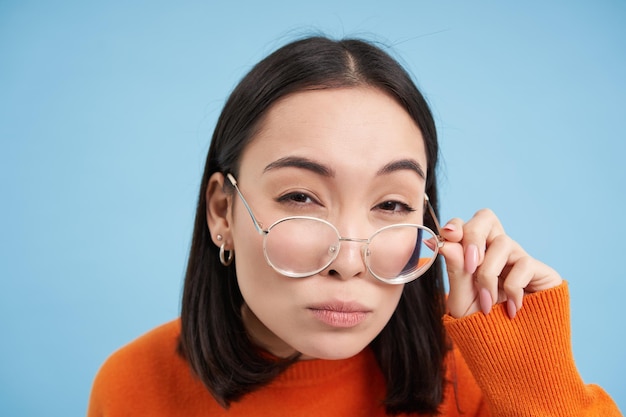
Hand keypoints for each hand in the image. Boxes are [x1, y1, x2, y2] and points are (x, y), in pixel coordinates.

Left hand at [438, 208, 561, 318]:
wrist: (509, 352)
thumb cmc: (483, 324)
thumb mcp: (462, 300)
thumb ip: (456, 271)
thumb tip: (447, 243)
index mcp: (474, 253)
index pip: (464, 225)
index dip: (456, 226)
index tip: (448, 239)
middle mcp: (496, 251)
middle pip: (486, 218)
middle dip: (474, 236)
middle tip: (469, 264)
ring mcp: (518, 259)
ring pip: (502, 242)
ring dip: (489, 274)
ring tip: (488, 303)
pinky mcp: (541, 271)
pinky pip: (523, 264)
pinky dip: (512, 288)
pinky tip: (512, 309)